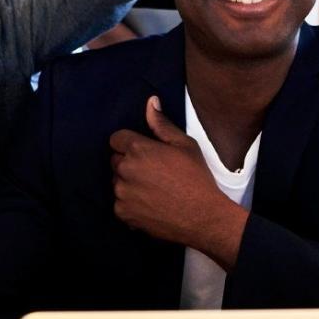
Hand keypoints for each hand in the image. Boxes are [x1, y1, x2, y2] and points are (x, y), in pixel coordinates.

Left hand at [109, 97, 246, 266]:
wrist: (202, 216)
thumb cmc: (196, 178)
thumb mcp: (184, 145)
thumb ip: (162, 124)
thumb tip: (151, 102)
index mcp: (138, 149)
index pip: (116, 139)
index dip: (130, 144)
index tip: (144, 153)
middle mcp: (124, 170)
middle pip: (115, 160)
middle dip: (129, 163)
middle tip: (153, 172)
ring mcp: (121, 193)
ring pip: (117, 182)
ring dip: (129, 183)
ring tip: (153, 190)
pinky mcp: (122, 213)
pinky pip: (119, 203)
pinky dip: (130, 204)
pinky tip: (150, 205)